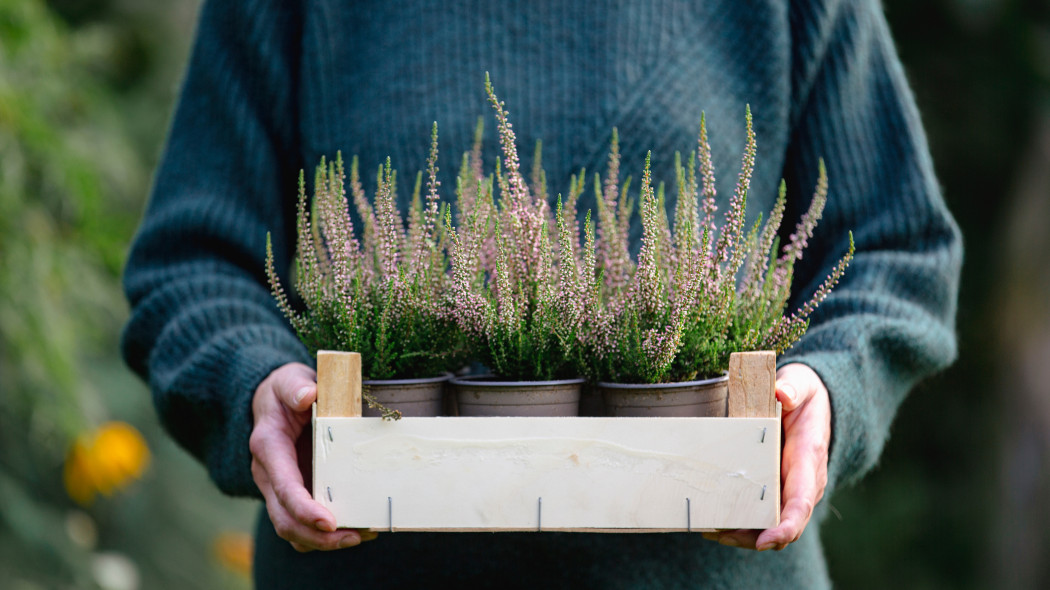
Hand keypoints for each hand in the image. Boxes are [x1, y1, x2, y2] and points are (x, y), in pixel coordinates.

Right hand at [249, 362, 377, 551]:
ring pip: (292, 529)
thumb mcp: (288, 379)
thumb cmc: (285, 391)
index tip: (329, 522)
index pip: (283, 486)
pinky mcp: (294, 494)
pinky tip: (356, 529)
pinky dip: (326, 536)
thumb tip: (308, 395)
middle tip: (355, 537)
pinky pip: (304, 525)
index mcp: (268, 447)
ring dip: (324, 542)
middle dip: (318, 536)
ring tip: (362, 536)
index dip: (303, 509)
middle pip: (285, 519)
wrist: (274, 403)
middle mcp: (269, 474)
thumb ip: (295, 386)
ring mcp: (279, 489)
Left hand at [702, 363, 829, 550]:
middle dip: (753, 536)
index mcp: (809, 461)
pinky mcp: (774, 490)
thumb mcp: (802, 384)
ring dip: (741, 534)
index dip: (786, 525)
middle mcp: (802, 484)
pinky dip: (738, 522)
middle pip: (782, 523)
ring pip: (768, 524)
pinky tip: (712, 522)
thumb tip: (782, 394)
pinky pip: (759, 514)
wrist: (810, 405)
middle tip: (719, 534)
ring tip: (709, 531)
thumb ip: (794, 388)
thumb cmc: (805, 396)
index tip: (766, 540)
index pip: (802, 502)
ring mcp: (788, 490)